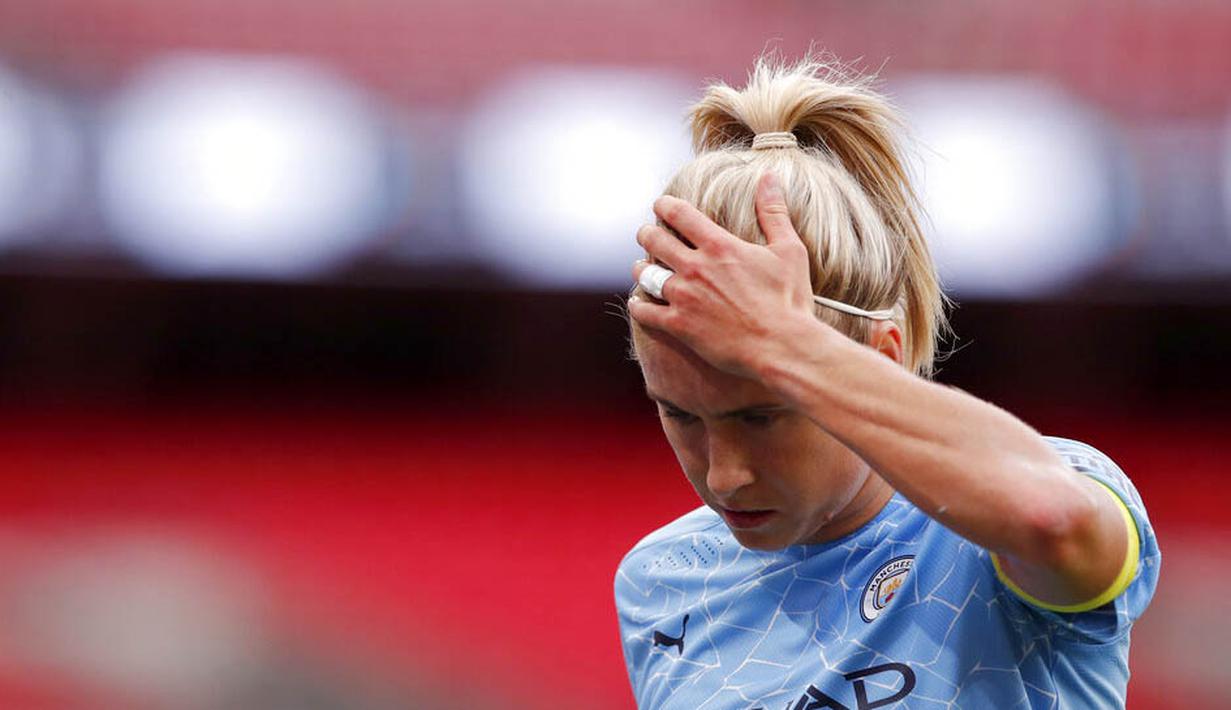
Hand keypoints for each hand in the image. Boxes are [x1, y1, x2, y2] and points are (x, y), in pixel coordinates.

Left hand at [628, 172, 816, 378]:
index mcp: (719, 246)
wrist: (781, 346)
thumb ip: (774, 212)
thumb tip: (770, 177)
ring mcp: (684, 297)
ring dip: (641, 268)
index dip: (665, 205)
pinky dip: (638, 305)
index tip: (660, 205)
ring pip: (646, 274)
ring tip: (641, 268)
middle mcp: (696, 267)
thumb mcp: (788, 250)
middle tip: (646, 234)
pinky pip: (645, 311)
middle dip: (647, 234)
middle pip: (654, 240)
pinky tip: (638, 303)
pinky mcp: (679, 325)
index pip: (679, 214)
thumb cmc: (789, 300)